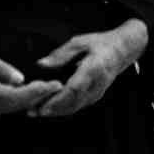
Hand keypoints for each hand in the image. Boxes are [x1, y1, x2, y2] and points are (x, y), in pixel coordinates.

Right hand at [0, 40, 60, 118]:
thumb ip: (2, 70)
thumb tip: (20, 80)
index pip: (19, 95)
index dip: (38, 91)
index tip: (53, 85)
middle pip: (20, 104)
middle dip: (40, 96)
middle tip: (57, 87)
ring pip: (16, 107)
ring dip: (33, 99)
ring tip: (49, 89)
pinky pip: (10, 105)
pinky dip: (23, 99)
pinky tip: (33, 92)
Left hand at [29, 20, 149, 119]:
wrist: (121, 51)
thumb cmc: (100, 44)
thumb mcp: (79, 42)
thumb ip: (60, 55)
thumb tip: (41, 65)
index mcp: (93, 69)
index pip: (74, 88)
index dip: (58, 98)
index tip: (43, 104)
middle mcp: (97, 84)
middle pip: (73, 102)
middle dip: (52, 108)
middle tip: (32, 111)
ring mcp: (97, 92)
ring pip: (75, 107)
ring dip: (56, 111)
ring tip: (36, 111)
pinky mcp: (95, 96)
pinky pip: (78, 105)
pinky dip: (63, 109)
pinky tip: (49, 108)